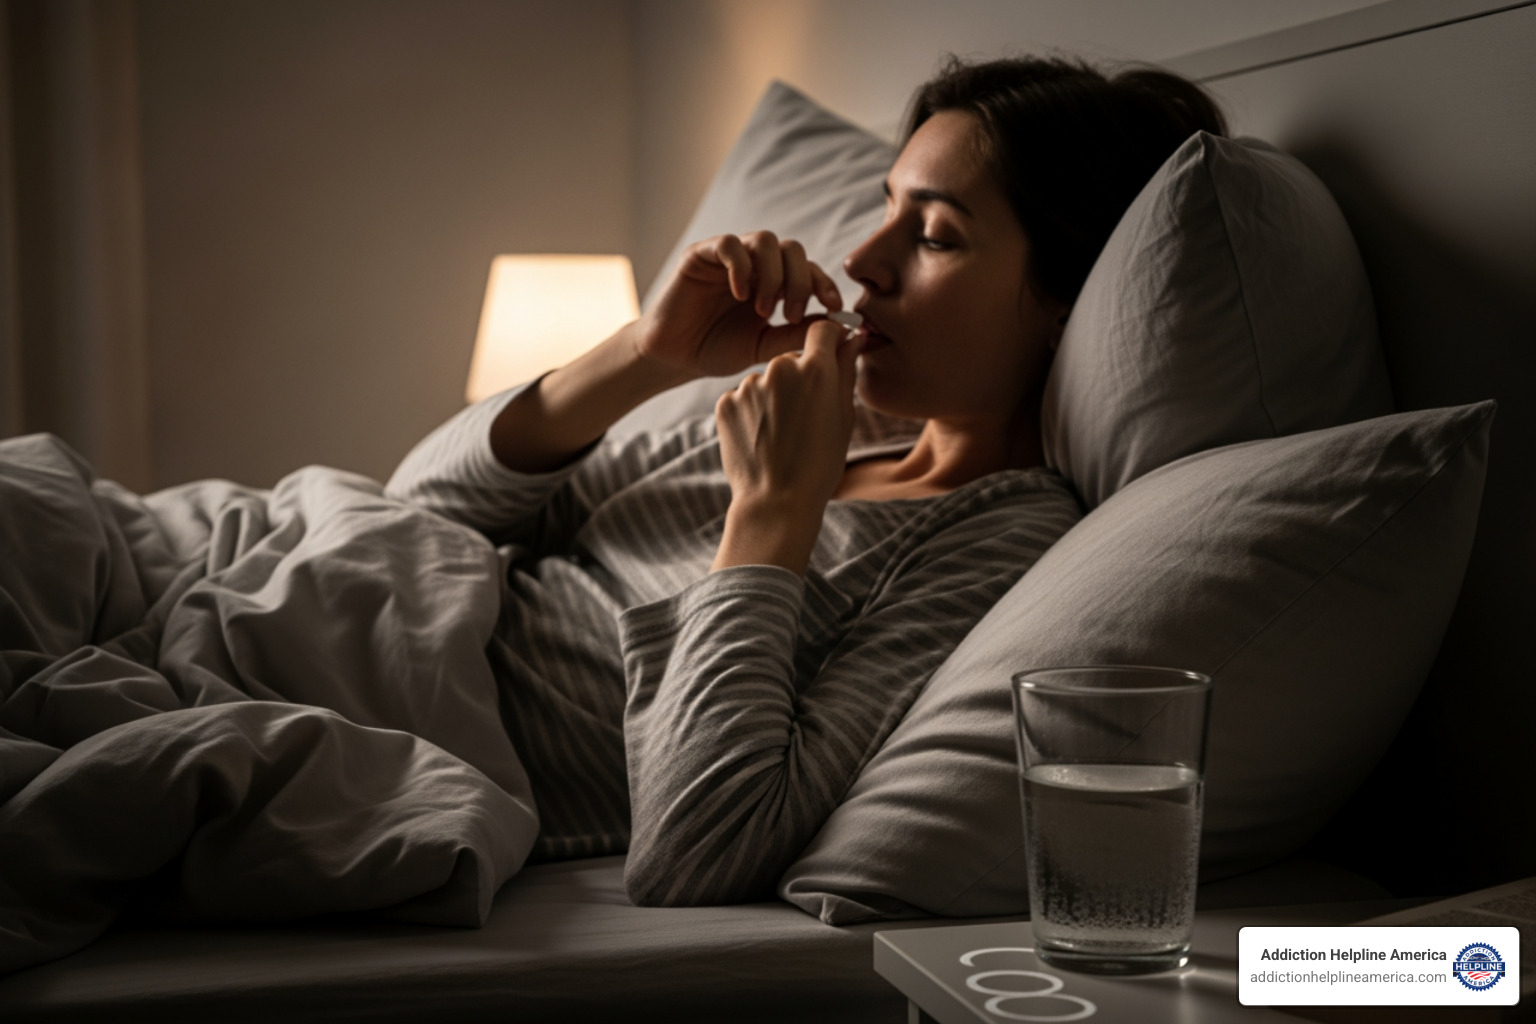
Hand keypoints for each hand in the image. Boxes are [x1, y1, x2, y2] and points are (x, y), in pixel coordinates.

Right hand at [635, 232, 843, 378]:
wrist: (674, 358)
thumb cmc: (716, 351)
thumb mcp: (764, 347)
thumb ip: (796, 334)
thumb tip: (839, 326)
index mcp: (772, 283)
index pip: (807, 269)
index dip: (824, 283)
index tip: (834, 307)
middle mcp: (753, 264)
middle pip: (793, 249)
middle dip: (800, 281)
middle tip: (790, 315)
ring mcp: (727, 257)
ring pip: (766, 240)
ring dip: (773, 275)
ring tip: (764, 310)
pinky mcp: (700, 255)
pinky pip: (729, 244)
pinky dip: (742, 268)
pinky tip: (741, 295)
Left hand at [712, 320, 859, 573]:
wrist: (776, 502)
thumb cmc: (820, 464)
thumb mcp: (844, 417)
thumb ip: (846, 370)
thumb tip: (854, 337)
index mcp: (815, 369)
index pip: (822, 329)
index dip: (828, 339)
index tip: (831, 353)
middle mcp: (779, 368)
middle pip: (792, 358)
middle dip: (800, 378)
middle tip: (806, 417)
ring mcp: (748, 385)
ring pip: (766, 379)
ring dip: (774, 396)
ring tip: (781, 434)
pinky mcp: (725, 402)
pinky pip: (743, 397)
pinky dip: (752, 412)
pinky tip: (761, 438)